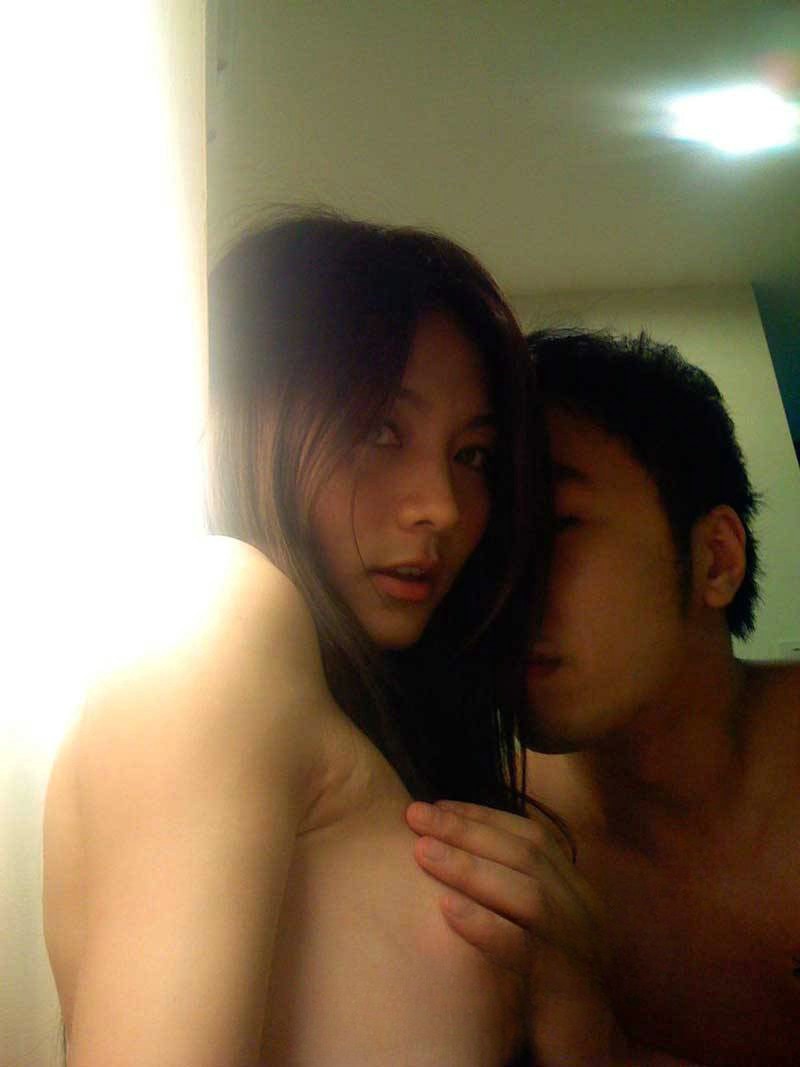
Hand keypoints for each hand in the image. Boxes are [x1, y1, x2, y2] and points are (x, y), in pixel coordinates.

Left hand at [405, 799, 627, 1065]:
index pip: (532, 835)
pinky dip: (482, 924)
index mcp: (578, 890)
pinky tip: (444, 909)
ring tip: (421, 852)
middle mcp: (586, 910)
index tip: (437, 805)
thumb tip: (455, 844)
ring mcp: (581, 947)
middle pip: (526, 853)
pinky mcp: (566, 988)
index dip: (483, 816)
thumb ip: (512, 888)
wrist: (590, 1053)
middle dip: (465, 828)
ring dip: (468, 867)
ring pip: (527, 892)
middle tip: (415, 815)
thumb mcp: (537, 929)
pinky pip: (523, 947)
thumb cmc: (548, 987)